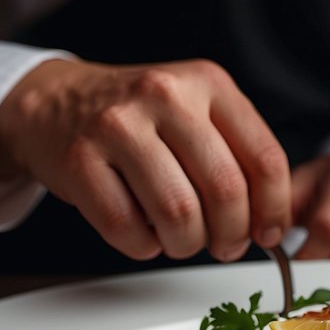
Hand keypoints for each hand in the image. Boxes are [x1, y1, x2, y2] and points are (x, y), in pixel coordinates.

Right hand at [0, 58, 290, 261]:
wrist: (56, 103)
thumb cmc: (138, 118)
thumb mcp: (197, 112)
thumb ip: (237, 155)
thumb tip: (270, 224)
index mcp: (208, 83)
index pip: (264, 159)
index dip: (274, 210)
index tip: (268, 233)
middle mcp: (165, 96)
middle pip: (225, 191)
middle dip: (231, 235)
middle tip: (224, 245)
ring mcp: (118, 125)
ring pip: (178, 214)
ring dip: (185, 244)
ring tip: (180, 239)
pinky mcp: (80, 159)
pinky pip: (127, 228)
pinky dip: (142, 246)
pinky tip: (142, 233)